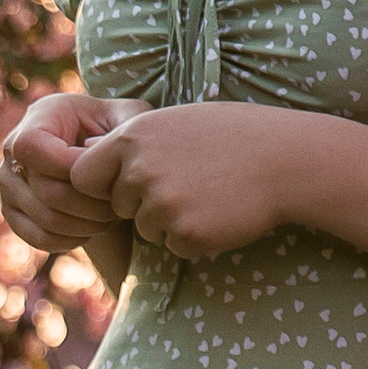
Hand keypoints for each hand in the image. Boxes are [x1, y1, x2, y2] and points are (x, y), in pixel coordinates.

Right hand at [0, 89, 134, 258]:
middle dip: (92, 203)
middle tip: (121, 203)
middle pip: (46, 190)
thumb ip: (120, 127)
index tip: (108, 174)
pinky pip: (40, 238)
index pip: (33, 148)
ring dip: (87, 224)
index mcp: (39, 116)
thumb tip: (90, 151)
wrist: (100, 152)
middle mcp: (11, 148)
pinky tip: (93, 228)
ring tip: (112, 215)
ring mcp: (8, 184)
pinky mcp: (12, 212)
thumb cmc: (117, 132)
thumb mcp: (128, 118)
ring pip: (46, 219)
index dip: (73, 168)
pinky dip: (72, 239)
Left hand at [65, 99, 309, 261]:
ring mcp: (162, 205)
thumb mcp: (175, 122)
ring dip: (171, 220)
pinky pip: (174, 246)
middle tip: (188, 182)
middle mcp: (140, 171)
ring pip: (146, 229)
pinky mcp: (186, 234)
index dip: (102, 183)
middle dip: (142, 202)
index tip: (128, 180)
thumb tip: (82, 155)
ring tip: (209, 193)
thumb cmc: (232, 135)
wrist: (286, 159)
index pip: (82, 175)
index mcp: (132, 137)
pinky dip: (195, 236)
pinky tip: (220, 212)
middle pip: (117, 206)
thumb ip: (131, 142)